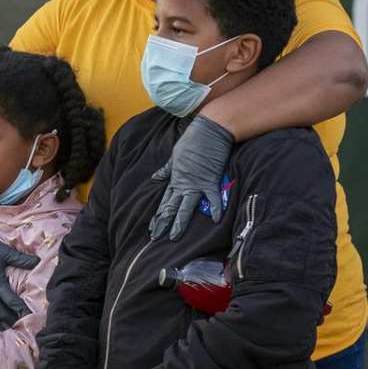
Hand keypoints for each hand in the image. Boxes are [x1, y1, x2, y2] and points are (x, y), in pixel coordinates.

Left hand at [149, 115, 235, 240]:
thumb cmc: (191, 141)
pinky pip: (212, 197)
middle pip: (172, 208)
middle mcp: (183, 184)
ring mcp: (196, 184)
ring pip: (186, 207)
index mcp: (175, 179)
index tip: (153, 228)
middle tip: (156, 237)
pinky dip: (215, 208)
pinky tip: (214, 220)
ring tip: (174, 236)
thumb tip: (155, 178)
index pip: (165, 202)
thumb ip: (166, 170)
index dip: (159, 216)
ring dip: (179, 222)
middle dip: (163, 223)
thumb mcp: (174, 156)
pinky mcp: (210, 180)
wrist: (208, 130)